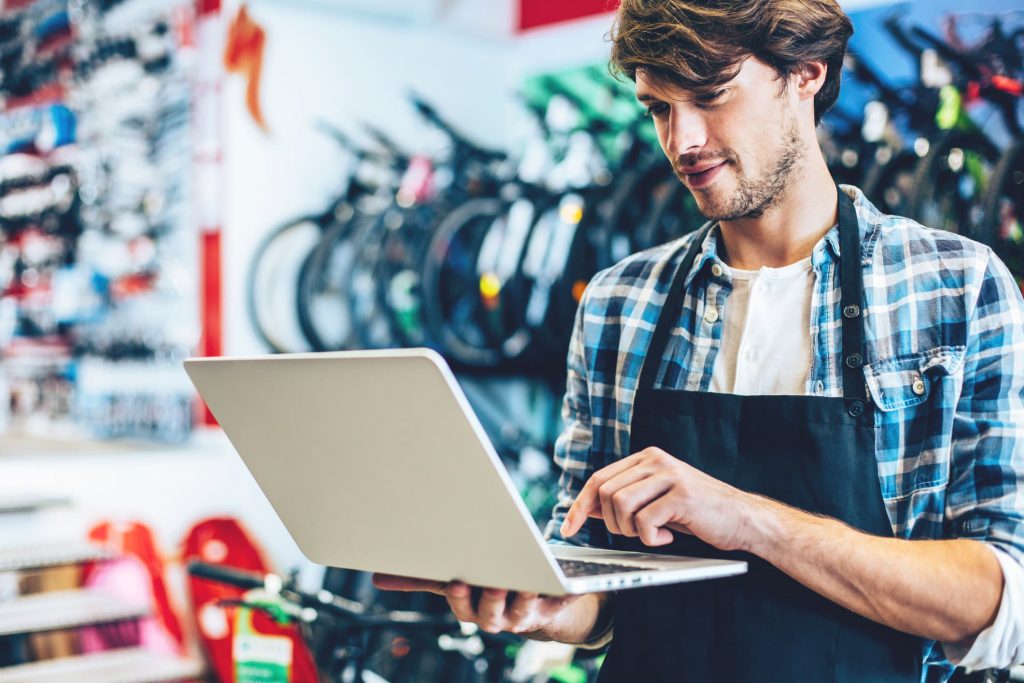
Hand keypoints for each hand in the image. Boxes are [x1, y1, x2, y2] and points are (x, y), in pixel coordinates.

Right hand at [372, 574, 581, 634]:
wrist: (531, 603)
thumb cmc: (484, 585)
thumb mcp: (451, 579)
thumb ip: (418, 579)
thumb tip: (376, 578)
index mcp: (469, 607)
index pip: (461, 603)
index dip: (460, 596)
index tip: (458, 582)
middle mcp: (494, 616)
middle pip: (490, 611)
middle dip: (491, 598)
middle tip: (495, 582)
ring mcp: (522, 615)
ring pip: (522, 611)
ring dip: (524, 598)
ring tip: (527, 582)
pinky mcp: (550, 609)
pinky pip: (558, 604)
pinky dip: (563, 595)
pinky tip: (565, 586)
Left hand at [560, 446, 757, 550]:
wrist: (743, 518)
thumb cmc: (697, 513)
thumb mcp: (656, 501)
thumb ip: (625, 499)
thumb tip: (587, 508)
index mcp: (646, 458)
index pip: (599, 479)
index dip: (580, 506)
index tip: (568, 529)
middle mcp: (655, 460)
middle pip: (606, 493)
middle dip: (612, 523)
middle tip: (635, 534)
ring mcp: (669, 475)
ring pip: (621, 505)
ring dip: (631, 530)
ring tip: (653, 534)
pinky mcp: (682, 495)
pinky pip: (645, 521)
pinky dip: (651, 538)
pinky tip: (668, 537)